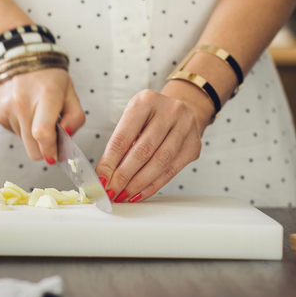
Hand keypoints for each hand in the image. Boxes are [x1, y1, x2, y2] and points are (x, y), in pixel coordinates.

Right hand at [0, 68, 85, 162]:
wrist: (20, 57)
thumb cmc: (50, 77)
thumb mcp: (70, 92)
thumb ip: (75, 116)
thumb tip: (66, 136)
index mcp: (46, 96)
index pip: (43, 133)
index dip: (50, 150)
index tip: (56, 155)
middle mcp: (23, 103)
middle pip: (32, 147)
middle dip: (44, 150)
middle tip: (51, 138)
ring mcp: (7, 108)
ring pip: (24, 142)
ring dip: (33, 136)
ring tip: (37, 115)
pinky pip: (14, 133)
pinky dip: (23, 128)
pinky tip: (26, 112)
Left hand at [95, 84, 210, 202]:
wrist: (182, 110)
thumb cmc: (151, 116)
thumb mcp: (132, 119)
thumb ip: (120, 144)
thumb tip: (105, 174)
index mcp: (146, 101)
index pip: (123, 137)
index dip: (110, 162)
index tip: (101, 179)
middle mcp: (169, 111)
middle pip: (143, 151)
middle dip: (123, 176)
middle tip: (111, 191)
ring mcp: (185, 128)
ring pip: (159, 163)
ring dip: (138, 183)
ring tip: (123, 194)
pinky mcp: (194, 145)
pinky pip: (171, 171)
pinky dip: (153, 185)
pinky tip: (140, 193)